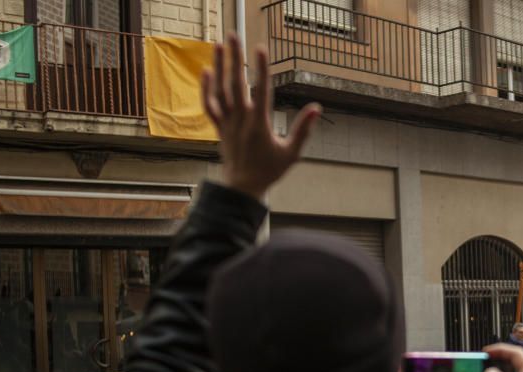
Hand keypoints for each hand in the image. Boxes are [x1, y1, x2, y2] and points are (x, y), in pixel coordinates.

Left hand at [201, 34, 320, 200]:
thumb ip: (303, 129)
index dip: (261, 68)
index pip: (261, 90)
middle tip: (234, 34)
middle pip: (236, 83)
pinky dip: (206, 88)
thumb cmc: (270, 170)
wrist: (243, 186)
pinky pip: (209, 105)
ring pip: (220, 90)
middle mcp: (241, 120)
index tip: (260, 49)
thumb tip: (316, 108)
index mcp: (259, 124)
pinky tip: (207, 71)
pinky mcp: (219, 127)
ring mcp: (227, 122)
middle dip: (234, 57)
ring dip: (219, 66)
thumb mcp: (292, 152)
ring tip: (218, 44)